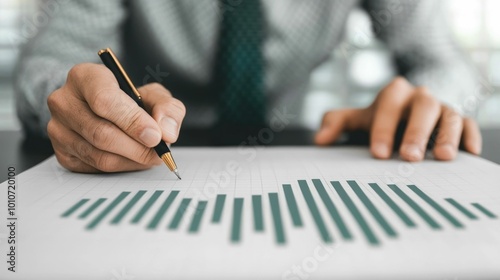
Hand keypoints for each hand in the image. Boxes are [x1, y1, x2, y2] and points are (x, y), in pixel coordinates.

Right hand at [47, 63, 185, 171]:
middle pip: (101, 133)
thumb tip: (167, 132)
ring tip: (150, 155)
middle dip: (137, 148)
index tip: (155, 136)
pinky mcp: (62, 153)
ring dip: (132, 160)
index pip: (104, 101)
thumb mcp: (153, 95)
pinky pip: (95, 169)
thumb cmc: (130, 100)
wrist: (106, 112)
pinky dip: (122, 167)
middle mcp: (64, 101)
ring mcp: (58, 129)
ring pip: (99, 155)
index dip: (133, 121)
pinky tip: (133, 159)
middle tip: (159, 152)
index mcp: (84, 77)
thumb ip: (167, 108)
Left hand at [314, 77, 481, 160]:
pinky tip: (468, 154)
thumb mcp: (355, 121)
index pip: (388, 105)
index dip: (383, 128)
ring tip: (442, 158)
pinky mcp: (459, 120)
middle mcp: (420, 97)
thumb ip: (336, 123)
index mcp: (394, 93)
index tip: (378, 153)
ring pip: (449, 115)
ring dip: (446, 135)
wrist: (403, 119)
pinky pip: (469, 124)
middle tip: (409, 157)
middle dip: (416, 132)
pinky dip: (469, 137)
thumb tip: (319, 140)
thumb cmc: (377, 122)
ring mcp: (442, 108)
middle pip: (423, 107)